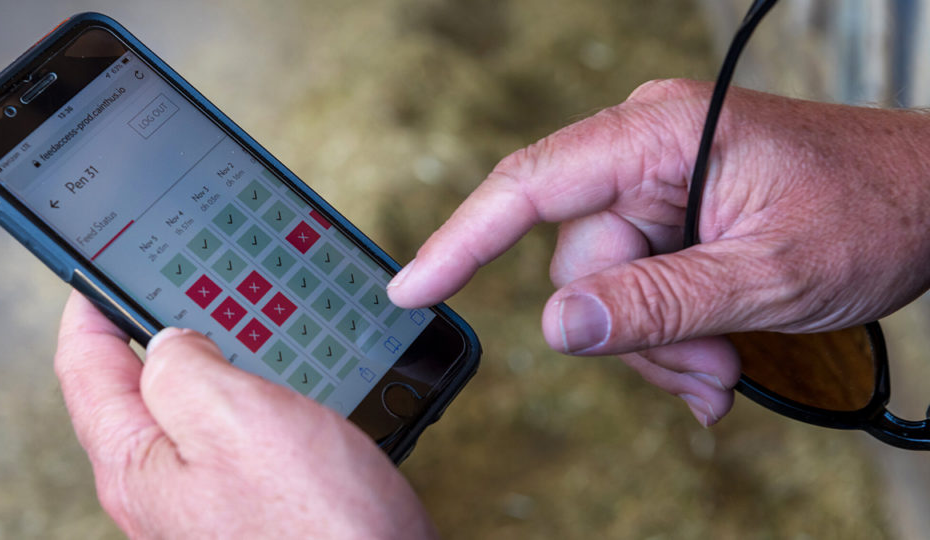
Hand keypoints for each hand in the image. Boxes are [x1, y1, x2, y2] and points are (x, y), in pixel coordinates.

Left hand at [54, 291, 435, 538]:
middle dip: (151, 329)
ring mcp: (209, 503)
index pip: (85, 366)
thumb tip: (171, 341)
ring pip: (195, 413)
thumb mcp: (232, 417)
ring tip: (233, 320)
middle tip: (171, 282)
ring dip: (214, 361)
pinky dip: (256, 398)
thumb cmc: (315, 530)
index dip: (89, 304)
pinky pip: (241, 440)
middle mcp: (162, 489)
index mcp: (136, 462)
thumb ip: (182, 368)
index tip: (96, 265)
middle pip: (134, 390)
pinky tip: (283, 386)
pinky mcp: (256, 511)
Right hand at [387, 79, 929, 425]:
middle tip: (705, 372)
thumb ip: (656, 304)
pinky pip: (635, 284)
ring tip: (725, 367)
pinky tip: (714, 361)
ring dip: (659, 342)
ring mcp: (656, 182)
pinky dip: (668, 332)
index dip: (462, 241)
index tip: (411, 289)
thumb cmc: (872, 212)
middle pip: (577, 261)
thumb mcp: (766, 276)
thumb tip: (557, 329)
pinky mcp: (671, 213)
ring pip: (605, 287)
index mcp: (658, 135)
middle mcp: (643, 149)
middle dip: (632, 330)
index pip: (530, 187)